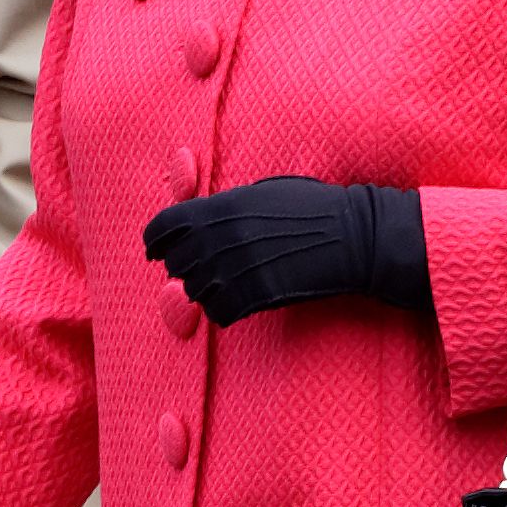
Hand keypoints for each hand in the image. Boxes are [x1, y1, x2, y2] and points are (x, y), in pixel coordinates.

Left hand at [143, 175, 377, 326]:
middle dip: (186, 267)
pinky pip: (219, 313)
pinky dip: (225, 311)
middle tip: (208, 269)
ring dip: (207, 291)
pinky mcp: (254, 296)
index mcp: (220, 207)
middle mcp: (221, 238)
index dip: (155, 242)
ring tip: (230, 285)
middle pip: (176, 264)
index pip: (163, 228)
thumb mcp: (262, 193)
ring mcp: (236, 269)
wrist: (352, 236)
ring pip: (195, 292)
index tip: (154, 252)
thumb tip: (196, 221)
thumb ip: (224, 208)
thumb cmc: (312, 208)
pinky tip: (240, 303)